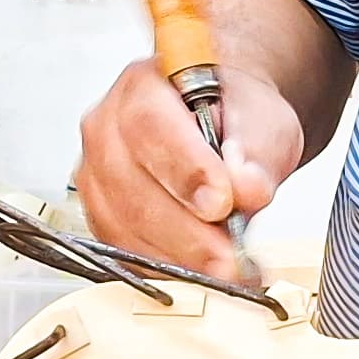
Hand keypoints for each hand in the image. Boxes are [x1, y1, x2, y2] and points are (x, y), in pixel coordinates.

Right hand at [77, 56, 302, 279]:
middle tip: (231, 259)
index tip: (222, 203)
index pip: (152, 127)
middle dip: (187, 232)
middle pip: (133, 188)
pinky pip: (125, 252)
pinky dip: (167, 268)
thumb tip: (247, 189)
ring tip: (229, 270)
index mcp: (142, 86)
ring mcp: (96, 175)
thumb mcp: (262, 119)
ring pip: (125, 227)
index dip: (186, 170)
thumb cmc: (234, 116)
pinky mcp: (102, 216)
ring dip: (180, 258)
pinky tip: (205, 272)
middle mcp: (107, 128)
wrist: (222, 128)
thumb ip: (257, 151)